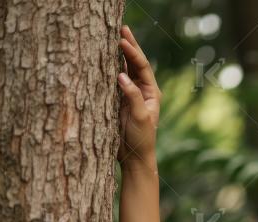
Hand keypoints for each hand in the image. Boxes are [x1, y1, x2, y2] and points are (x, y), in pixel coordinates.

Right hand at [117, 24, 161, 166]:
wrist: (134, 157)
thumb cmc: (141, 139)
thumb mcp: (140, 118)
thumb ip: (132, 97)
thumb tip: (121, 76)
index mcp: (151, 92)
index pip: (142, 67)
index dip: (133, 53)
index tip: (122, 40)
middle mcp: (142, 90)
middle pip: (136, 63)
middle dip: (129, 46)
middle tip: (123, 28)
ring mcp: (130, 94)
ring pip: (126, 69)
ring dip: (120, 54)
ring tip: (115, 36)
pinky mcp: (119, 100)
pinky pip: (115, 80)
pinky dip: (111, 67)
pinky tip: (105, 57)